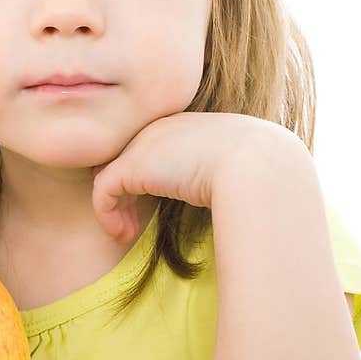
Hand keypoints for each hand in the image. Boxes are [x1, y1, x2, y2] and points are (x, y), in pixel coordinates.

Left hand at [90, 111, 301, 242]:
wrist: (256, 165)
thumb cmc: (257, 172)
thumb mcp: (237, 168)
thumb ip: (216, 174)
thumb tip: (223, 193)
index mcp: (185, 125)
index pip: (148, 147)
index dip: (143, 176)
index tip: (149, 206)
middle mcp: (160, 128)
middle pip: (123, 157)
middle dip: (122, 191)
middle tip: (130, 223)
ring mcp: (143, 143)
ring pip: (108, 174)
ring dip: (113, 208)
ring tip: (125, 233)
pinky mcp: (131, 166)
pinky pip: (103, 192)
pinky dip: (107, 215)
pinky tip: (123, 234)